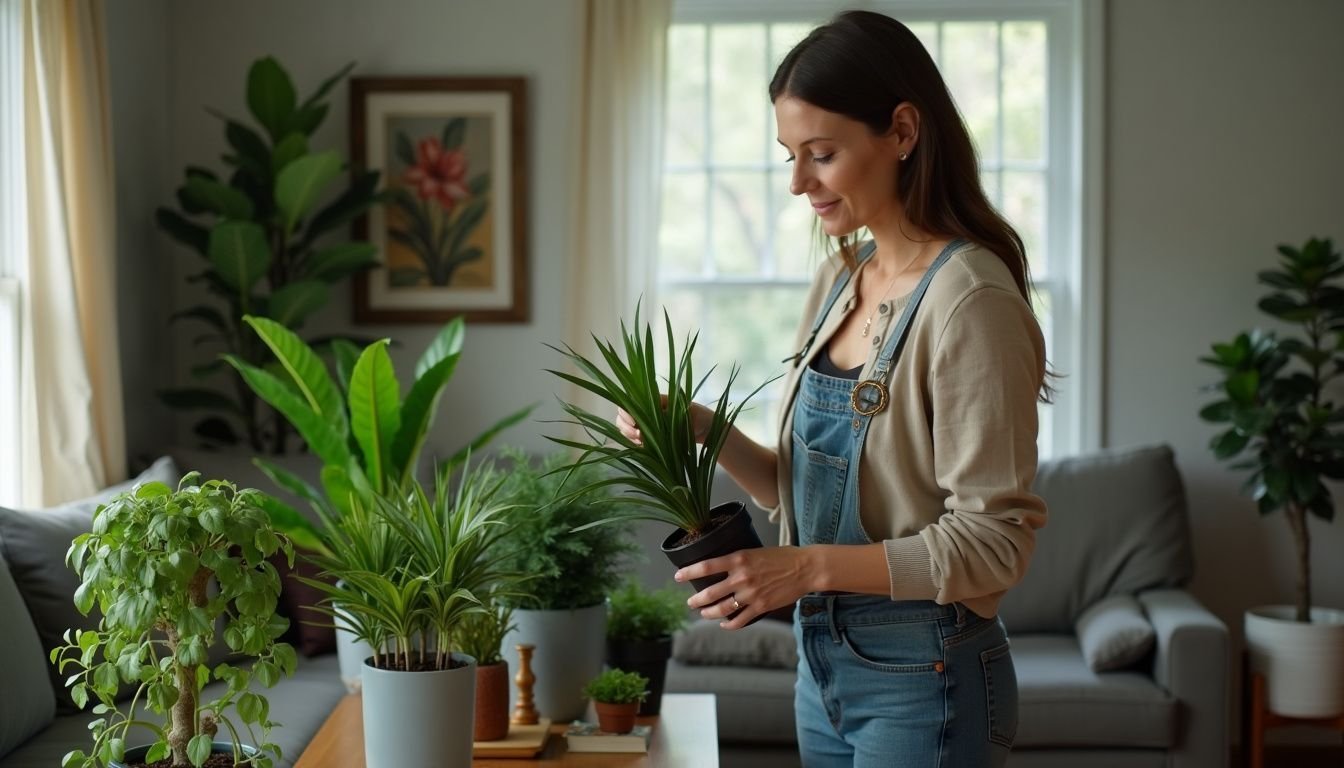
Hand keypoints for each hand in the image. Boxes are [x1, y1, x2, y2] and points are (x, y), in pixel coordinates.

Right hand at [615, 400, 713, 445]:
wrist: (707, 429)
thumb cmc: (698, 415)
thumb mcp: (683, 412)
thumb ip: (664, 415)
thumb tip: (645, 425)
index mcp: (653, 400)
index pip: (629, 402)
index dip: (626, 412)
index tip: (633, 422)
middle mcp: (646, 411)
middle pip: (622, 417)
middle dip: (625, 427)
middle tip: (638, 435)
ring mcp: (646, 425)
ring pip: (625, 429)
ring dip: (629, 436)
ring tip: (641, 441)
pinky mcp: (650, 438)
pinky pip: (634, 441)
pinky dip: (635, 444)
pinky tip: (643, 446)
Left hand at [675, 546, 814, 629]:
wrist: (805, 568)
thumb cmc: (782, 557)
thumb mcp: (755, 551)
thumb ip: (738, 561)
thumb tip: (722, 567)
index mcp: (738, 559)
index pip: (706, 566)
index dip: (688, 572)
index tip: (677, 576)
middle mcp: (741, 578)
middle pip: (710, 593)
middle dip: (696, 600)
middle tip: (690, 602)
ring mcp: (750, 594)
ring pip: (722, 609)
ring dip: (709, 613)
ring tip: (703, 613)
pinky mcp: (761, 607)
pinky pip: (739, 620)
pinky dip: (729, 624)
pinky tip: (724, 624)